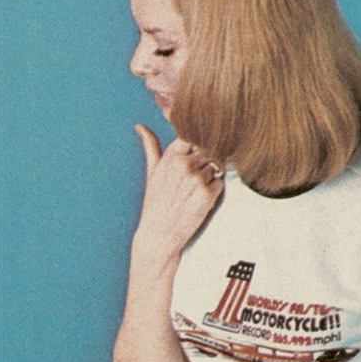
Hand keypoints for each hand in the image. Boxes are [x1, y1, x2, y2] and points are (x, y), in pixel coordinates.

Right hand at [131, 125, 222, 258]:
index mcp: (171, 156)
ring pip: (216, 166)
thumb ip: (150, 145)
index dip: (195, 146)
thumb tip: (140, 126)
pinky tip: (200, 199)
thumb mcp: (151, 171)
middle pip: (208, 151)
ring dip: (210, 176)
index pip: (194, 136)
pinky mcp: (208, 195)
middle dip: (204, 163)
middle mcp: (184, 165)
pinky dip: (215, 189)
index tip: (193, 156)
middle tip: (193, 180)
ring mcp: (197, 180)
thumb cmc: (155, 202)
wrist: (158, 234)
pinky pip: (220, 182)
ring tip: (194, 191)